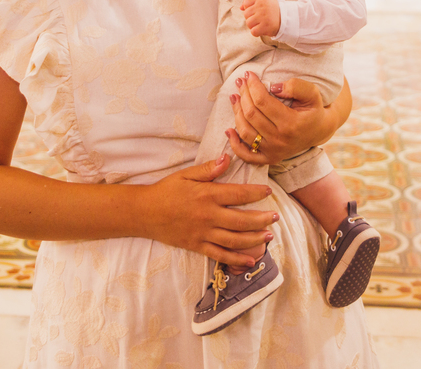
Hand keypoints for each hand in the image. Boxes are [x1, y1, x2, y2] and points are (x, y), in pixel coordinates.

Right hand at [138, 154, 277, 267]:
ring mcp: (203, 233)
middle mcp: (208, 215)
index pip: (238, 193)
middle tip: (276, 217)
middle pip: (242, 220)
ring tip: (269, 236)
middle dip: (262, 219)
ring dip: (254, 239)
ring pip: (235, 239)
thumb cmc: (166, 191)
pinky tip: (249, 261)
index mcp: (207, 195)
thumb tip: (227, 159)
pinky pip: (220, 255)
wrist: (144, 213)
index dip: (256, 193)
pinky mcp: (197, 246)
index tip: (268, 192)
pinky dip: (236, 260)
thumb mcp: (185, 175)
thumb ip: (208, 169)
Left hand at [224, 73, 334, 165]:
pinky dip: (234, 144)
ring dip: (236, 112)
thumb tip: (274, 88)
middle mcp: (280, 140)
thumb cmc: (314, 109)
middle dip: (243, 94)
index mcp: (291, 124)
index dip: (252, 86)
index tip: (249, 74)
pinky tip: (229, 130)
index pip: (262, 102)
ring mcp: (273, 152)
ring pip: (245, 131)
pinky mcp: (268, 159)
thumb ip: (296, 86)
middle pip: (251, 114)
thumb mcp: (312, 93)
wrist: (319, 131)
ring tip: (235, 97)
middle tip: (240, 81)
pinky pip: (246, 155)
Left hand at [240, 0, 280, 38]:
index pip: (246, 3)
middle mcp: (262, 7)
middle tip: (260, 19)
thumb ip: (251, 1)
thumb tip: (240, 7)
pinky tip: (262, 30)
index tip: (256, 11)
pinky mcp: (266, 27)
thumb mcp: (264, 1)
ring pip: (248, 23)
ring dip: (253, 25)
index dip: (249, 8)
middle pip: (246, 14)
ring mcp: (264, 17)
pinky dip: (256, 32)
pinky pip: (253, 31)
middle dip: (251, 17)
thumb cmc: (273, 10)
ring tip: (261, 24)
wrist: (287, 19)